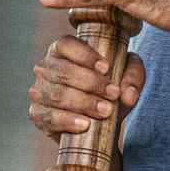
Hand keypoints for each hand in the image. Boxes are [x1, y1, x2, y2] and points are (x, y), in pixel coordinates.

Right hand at [28, 34, 145, 141]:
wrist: (98, 124)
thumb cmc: (109, 90)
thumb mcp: (126, 76)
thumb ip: (132, 76)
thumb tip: (126, 93)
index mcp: (61, 50)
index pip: (66, 45)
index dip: (85, 55)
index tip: (106, 68)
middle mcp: (45, 67)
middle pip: (64, 71)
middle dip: (91, 83)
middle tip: (113, 94)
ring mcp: (38, 91)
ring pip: (57, 94)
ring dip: (84, 103)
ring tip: (105, 110)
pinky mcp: (37, 114)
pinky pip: (49, 117)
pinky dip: (68, 121)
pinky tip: (85, 124)